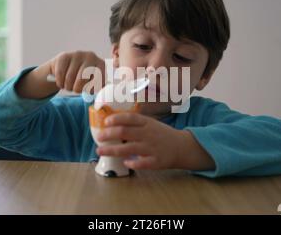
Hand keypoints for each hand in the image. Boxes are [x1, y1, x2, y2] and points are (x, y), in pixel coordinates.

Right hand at [49, 50, 104, 92]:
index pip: (99, 80)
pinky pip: (60, 74)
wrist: (65, 68)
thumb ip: (96, 90)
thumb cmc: (82, 79)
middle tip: (76, 90)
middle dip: (77, 89)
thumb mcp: (92, 83)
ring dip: (68, 87)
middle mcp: (91, 56)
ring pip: (70, 77)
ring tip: (69, 86)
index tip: (88, 91)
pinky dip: (60, 82)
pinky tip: (62, 81)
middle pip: (83, 78)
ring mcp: (77, 54)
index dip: (92, 89)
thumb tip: (98, 100)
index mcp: (101, 64)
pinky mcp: (64, 56)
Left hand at [95, 112, 215, 170]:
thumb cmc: (161, 135)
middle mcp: (148, 134)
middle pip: (126, 132)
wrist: (182, 147)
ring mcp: (152, 147)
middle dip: (109, 134)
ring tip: (100, 151)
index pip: (130, 118)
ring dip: (113, 150)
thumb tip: (111, 123)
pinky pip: (143, 163)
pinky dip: (133, 163)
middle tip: (99, 137)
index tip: (105, 121)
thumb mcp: (151, 124)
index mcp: (147, 123)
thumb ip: (135, 124)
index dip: (117, 119)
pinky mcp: (156, 161)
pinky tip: (125, 163)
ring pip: (129, 148)